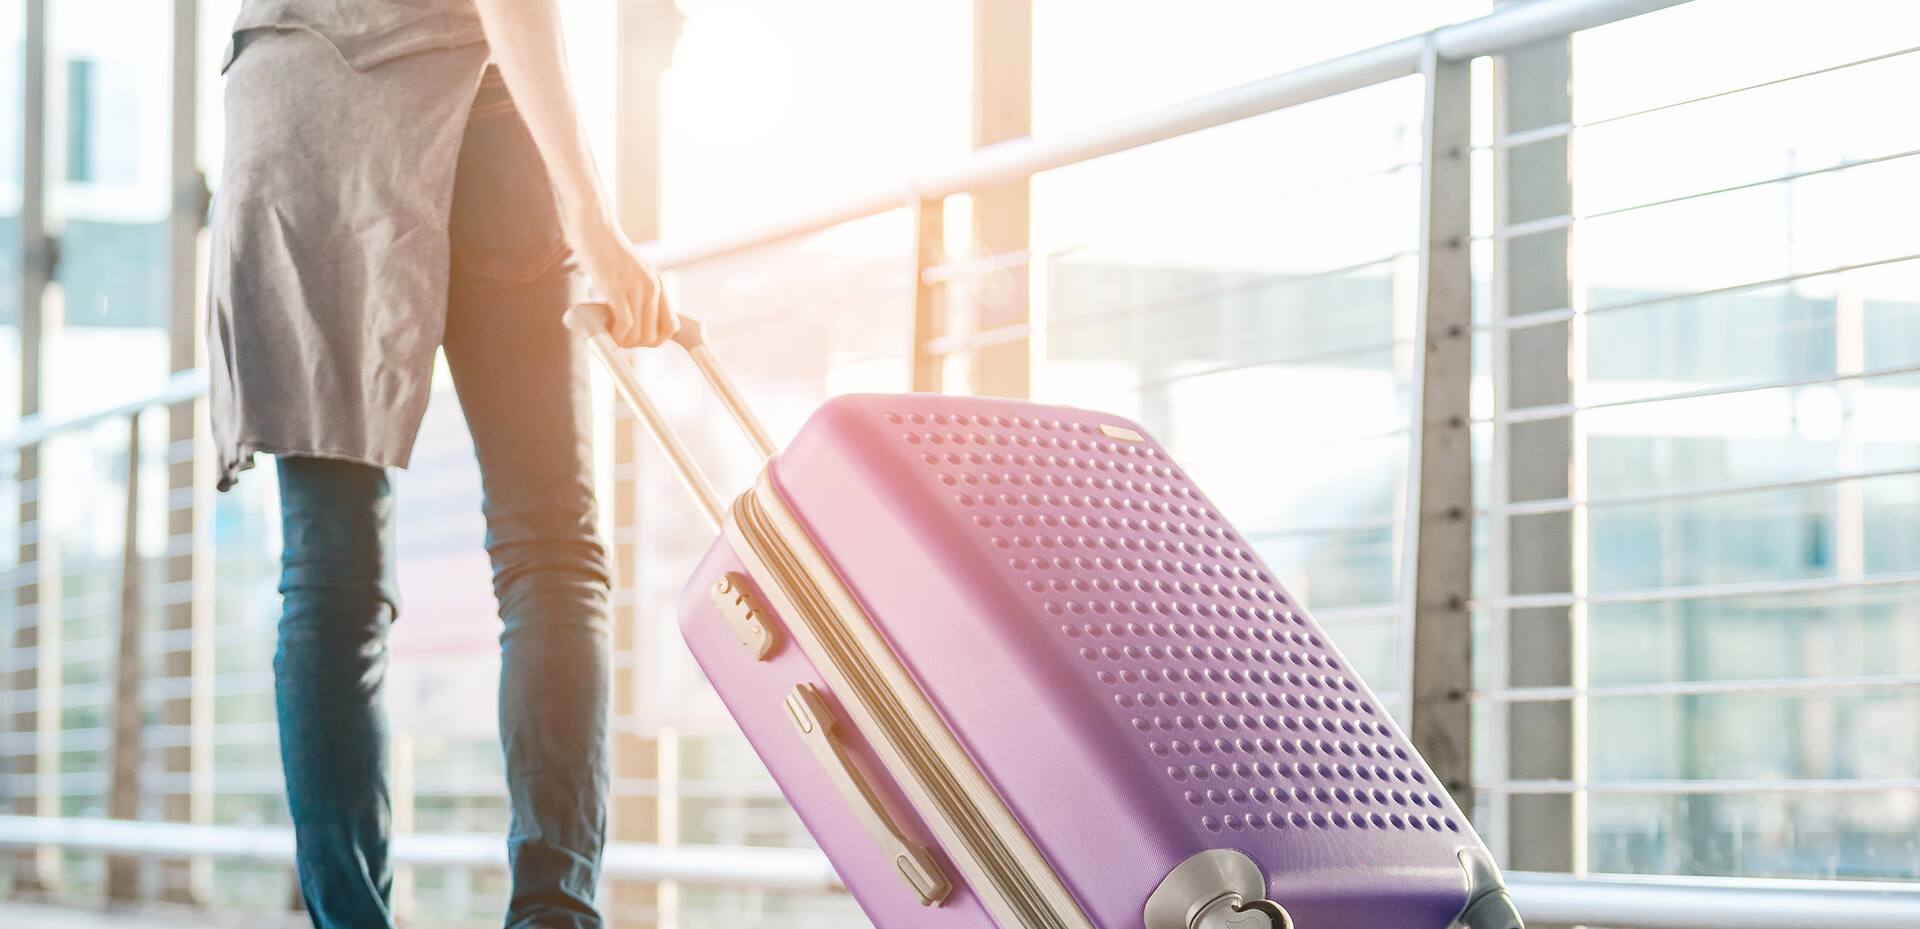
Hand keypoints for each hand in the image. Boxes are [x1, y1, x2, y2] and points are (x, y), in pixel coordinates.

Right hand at [573, 215, 678, 347]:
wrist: (593, 227)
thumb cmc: (606, 252)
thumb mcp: (631, 273)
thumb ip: (638, 292)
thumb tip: (635, 319)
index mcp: (658, 284)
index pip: (672, 327)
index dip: (655, 339)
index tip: (636, 337)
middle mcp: (653, 287)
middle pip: (656, 336)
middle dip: (637, 344)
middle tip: (619, 336)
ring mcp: (636, 288)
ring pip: (641, 335)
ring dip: (625, 342)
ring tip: (611, 332)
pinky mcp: (617, 288)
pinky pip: (625, 325)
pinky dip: (616, 335)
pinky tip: (606, 328)